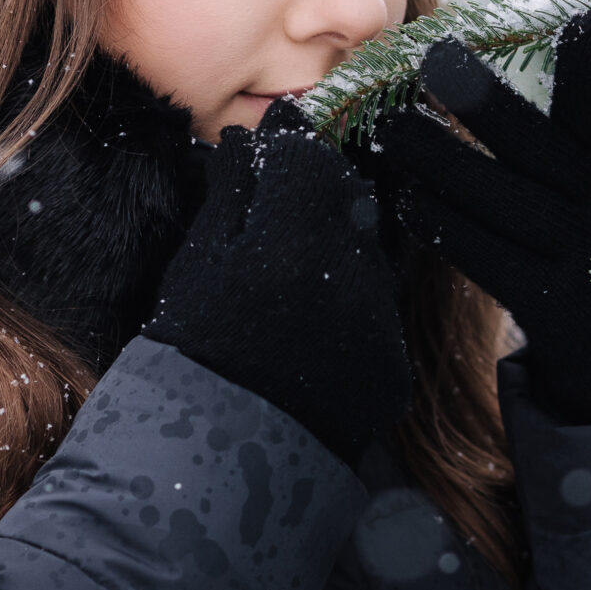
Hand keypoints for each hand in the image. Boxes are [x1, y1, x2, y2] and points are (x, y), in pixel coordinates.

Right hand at [141, 98, 409, 463]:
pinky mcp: (395, 366)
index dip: (290, 151)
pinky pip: (381, 314)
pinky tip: (317, 329)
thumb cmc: (195, 349)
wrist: (220, 450)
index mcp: (295, 239)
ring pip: (373, 258)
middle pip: (351, 203)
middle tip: (282, 226)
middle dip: (320, 202)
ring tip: (297, 286)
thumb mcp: (198, 263)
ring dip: (344, 255)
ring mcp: (381, 322)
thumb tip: (245, 139)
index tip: (274, 155)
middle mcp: (353, 273)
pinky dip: (355, 310)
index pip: (312, 160)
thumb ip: (231, 194)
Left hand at [373, 13, 590, 424]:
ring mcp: (577, 257)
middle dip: (485, 101)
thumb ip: (556, 131)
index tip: (588, 18)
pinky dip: (439, 222)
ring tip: (389, 127)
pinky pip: (480, 254)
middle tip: (434, 54)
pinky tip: (404, 197)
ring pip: (497, 199)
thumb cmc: (589, 232)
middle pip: (538, 146)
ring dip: (437, 159)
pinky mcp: (546, 302)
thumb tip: (462, 63)